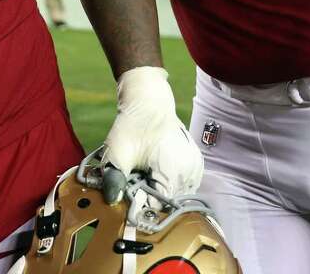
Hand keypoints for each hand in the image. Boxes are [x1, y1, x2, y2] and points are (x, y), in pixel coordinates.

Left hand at [100, 66, 203, 202]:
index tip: (128, 193)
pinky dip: (168, 183)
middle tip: (135, 178)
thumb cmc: (133, 125)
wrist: (150, 101)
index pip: (158, 207)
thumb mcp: (118, 153)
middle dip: (150, 197)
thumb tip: (112, 202)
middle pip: (168, 203)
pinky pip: (182, 185)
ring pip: (176, 195)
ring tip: (146, 172)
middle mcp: (191, 173)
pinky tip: (156, 169)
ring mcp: (196, 169)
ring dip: (160, 191)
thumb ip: (115, 180)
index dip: (140, 204)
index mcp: (175, 172)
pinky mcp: (196, 165)